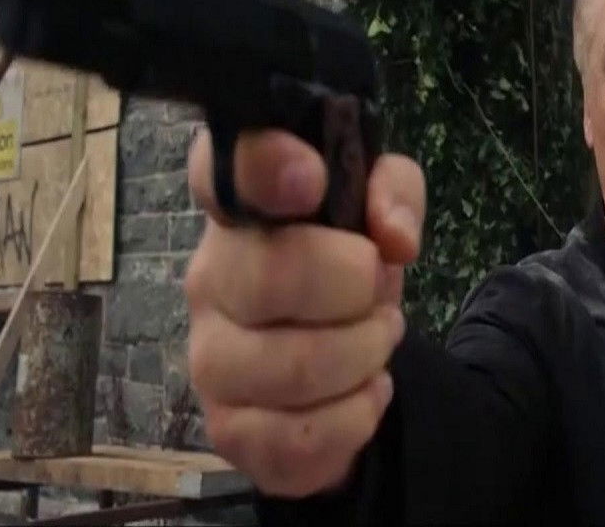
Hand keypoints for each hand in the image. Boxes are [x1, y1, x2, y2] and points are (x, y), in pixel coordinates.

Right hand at [183, 127, 424, 497]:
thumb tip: (393, 237)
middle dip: (356, 286)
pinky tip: (365, 393)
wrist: (340, 360)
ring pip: (295, 368)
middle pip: (274, 277)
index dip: (263, 167)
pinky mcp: (229, 430)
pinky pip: (300, 438)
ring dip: (365, 353)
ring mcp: (211, 359)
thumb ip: (394, 193)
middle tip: (378, 289)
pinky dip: (355, 417)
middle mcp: (209, 280)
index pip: (222, 171)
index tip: (312, 179)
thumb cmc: (346, 268)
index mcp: (243, 212)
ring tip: (377, 339)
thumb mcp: (384, 212)